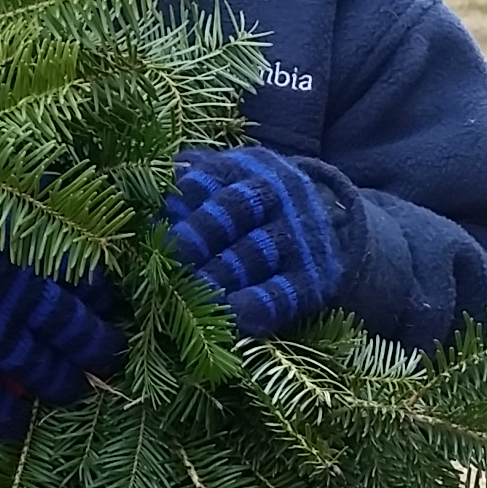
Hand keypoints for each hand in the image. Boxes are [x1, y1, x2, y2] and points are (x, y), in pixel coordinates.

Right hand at [0, 206, 122, 437]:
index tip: (103, 305)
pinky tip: (15, 425)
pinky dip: (6, 417)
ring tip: (72, 392)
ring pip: (42, 370)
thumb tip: (50, 190)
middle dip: (96, 349)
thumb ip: (25, 189)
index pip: (88, 280)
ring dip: (62, 384)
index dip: (99, 297)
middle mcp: (24, 293)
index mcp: (37, 244)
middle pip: (76, 331)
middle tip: (106, 360)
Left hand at [163, 146, 343, 337]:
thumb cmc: (255, 198)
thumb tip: (153, 182)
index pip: (205, 179)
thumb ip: (191, 173)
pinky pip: (287, 291)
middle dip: (199, 235)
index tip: (156, 228)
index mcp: (242, 168)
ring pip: (256, 251)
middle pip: (233, 209)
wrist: (333, 212)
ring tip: (192, 293)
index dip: (178, 204)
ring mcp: (295, 235)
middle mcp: (273, 194)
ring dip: (221, 274)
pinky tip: (237, 318)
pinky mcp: (312, 276)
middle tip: (172, 261)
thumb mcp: (230, 175)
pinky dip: (261, 305)